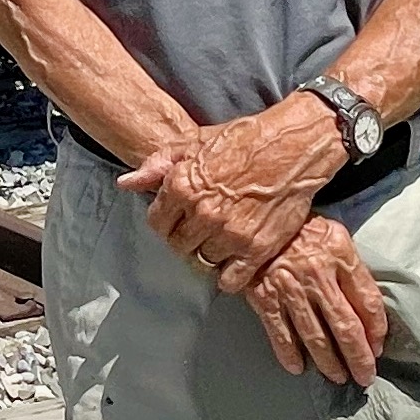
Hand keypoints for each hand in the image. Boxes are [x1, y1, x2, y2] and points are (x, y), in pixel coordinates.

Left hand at [116, 94, 346, 290]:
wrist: (292, 146)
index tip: (178, 219)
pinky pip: (231, 280)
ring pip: (203, 262)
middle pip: (178, 247)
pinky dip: (231, 275)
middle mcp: (203, 213)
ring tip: (221, 240)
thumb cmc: (242, 139)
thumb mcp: (192, 142)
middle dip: (186, 239)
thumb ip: (156, 165)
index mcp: (181, 186)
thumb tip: (126, 184)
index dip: (166, 222)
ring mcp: (230, 234)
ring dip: (209, 254)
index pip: (157, 224)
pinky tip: (237, 257)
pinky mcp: (257, 249)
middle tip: (201, 230)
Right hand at [241, 216, 387, 386]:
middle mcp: (318, 275)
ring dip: (329, 362)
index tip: (378, 346)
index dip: (377, 330)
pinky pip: (279, 332)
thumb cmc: (300, 228)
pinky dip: (288, 354)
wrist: (254, 216)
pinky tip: (297, 367)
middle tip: (365, 376)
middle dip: (359, 357)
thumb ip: (351, 267)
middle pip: (346, 326)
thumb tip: (368, 308)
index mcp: (340, 255)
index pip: (368, 301)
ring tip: (337, 377)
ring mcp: (290, 288)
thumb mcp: (335, 236)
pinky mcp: (264, 296)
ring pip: (315, 336)